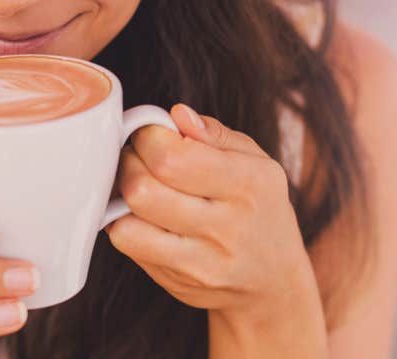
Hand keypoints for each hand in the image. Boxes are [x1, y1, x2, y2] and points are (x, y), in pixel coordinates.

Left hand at [105, 104, 315, 323]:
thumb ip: (214, 134)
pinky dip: (124, 222)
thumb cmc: (259, 209)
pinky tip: (142, 214)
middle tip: (140, 156)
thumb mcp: (256, 162)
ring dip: (122, 194)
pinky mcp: (177, 282)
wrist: (273, 281)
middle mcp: (228, 226)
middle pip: (143, 189)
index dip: (149, 137)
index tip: (152, 133)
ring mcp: (201, 261)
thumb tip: (177, 115)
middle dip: (129, 161)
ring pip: (127, 221)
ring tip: (140, 183)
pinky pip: (128, 244)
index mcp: (250, 184)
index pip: (173, 157)